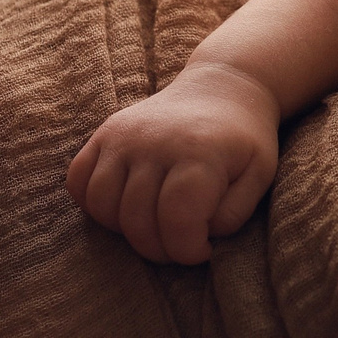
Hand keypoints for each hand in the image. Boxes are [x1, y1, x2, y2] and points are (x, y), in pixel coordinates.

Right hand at [65, 63, 284, 263]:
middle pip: (137, 221)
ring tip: (154, 224)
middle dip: (159, 249)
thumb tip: (197, 236)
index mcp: (199, 153)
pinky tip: (124, 207)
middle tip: (179, 244)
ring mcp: (124, 136)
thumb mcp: (259, 175)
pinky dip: (94, 205)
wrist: (221, 87)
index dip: (186, 251)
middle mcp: (154, 142)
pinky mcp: (105, 132)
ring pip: (101, 205)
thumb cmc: (243, 139)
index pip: (177, 220)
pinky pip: (78, 180)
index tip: (202, 250)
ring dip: (125, 231)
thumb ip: (233, 214)